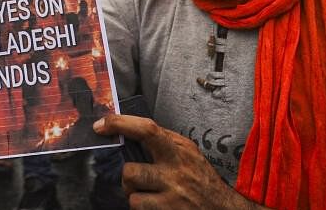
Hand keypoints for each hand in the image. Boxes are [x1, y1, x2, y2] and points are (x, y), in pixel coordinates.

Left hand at [94, 115, 260, 209]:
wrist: (224, 209)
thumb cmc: (201, 178)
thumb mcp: (188, 152)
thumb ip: (163, 141)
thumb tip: (128, 129)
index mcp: (179, 150)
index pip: (147, 130)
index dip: (120, 124)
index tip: (101, 125)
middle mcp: (176, 173)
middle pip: (130, 172)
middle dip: (128, 177)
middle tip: (137, 179)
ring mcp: (172, 197)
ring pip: (131, 195)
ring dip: (135, 195)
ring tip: (149, 194)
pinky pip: (138, 209)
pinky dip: (142, 207)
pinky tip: (155, 205)